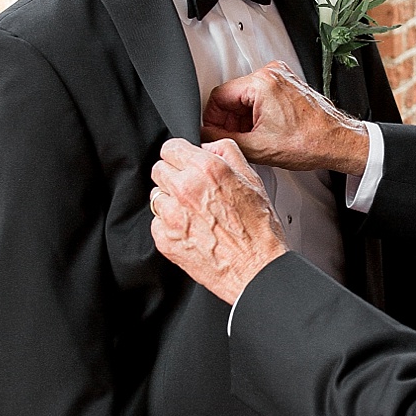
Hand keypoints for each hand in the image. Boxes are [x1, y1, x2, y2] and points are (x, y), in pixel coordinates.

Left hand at [150, 138, 287, 304]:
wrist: (256, 269)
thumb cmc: (259, 230)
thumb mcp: (252, 179)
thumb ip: (227, 153)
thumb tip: (208, 146)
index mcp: (206, 169)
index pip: (170, 147)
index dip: (179, 155)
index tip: (183, 162)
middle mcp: (186, 189)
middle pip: (159, 169)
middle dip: (173, 176)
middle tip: (191, 190)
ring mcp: (172, 215)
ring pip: (156, 196)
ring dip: (170, 201)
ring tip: (194, 213)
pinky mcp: (165, 238)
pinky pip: (156, 222)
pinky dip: (169, 225)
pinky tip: (192, 230)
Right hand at [203, 62, 368, 175]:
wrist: (337, 141)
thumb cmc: (310, 142)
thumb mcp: (257, 147)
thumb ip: (223, 138)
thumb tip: (206, 134)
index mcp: (262, 83)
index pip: (219, 95)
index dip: (212, 118)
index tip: (212, 132)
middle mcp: (272, 73)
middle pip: (232, 94)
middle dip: (228, 119)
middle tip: (231, 138)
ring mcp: (281, 76)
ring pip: (246, 95)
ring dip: (242, 117)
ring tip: (250, 137)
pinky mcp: (287, 84)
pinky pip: (261, 95)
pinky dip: (257, 113)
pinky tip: (262, 131)